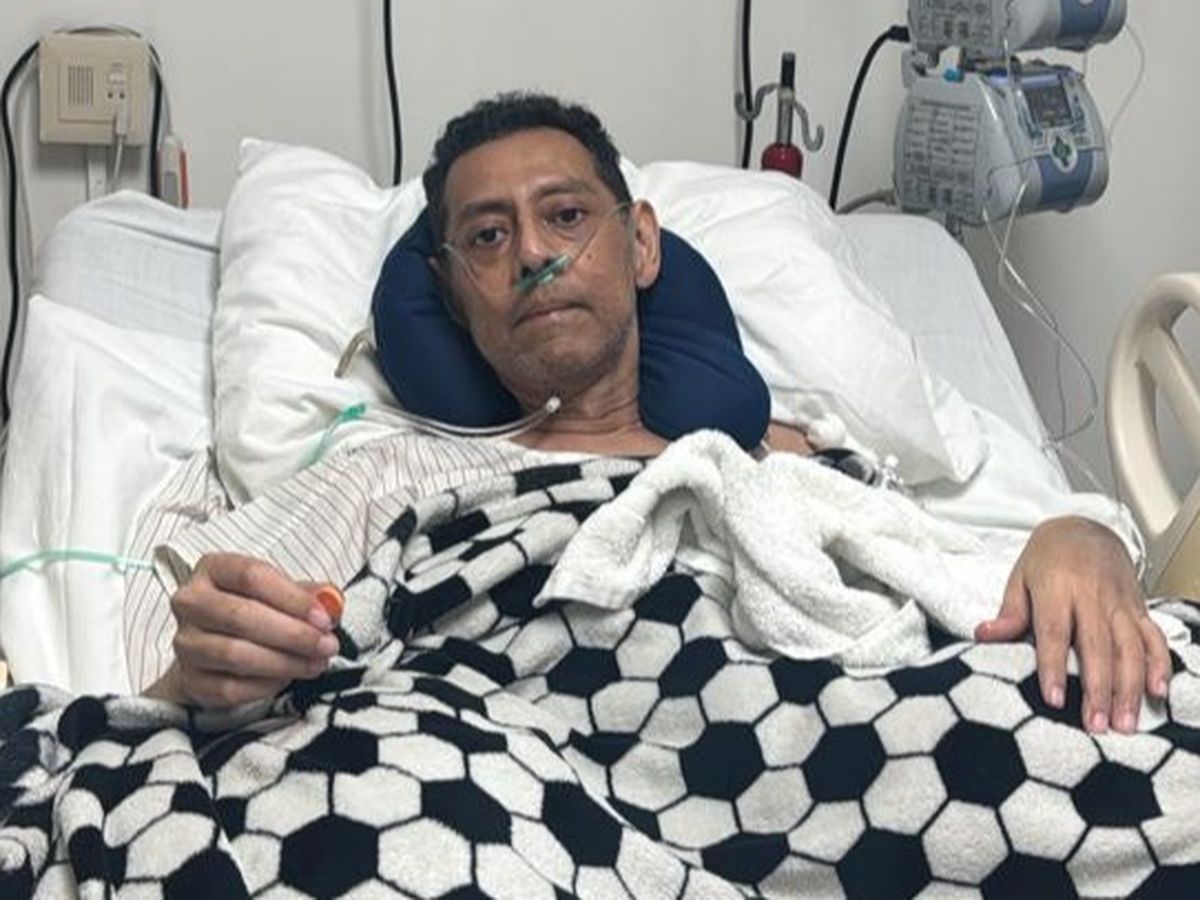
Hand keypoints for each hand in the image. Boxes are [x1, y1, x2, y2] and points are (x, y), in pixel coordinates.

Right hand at [144, 553, 338, 708]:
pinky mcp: (189, 679)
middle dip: (293, 634)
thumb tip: (330, 602)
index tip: (324, 618)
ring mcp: (185, 642)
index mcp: (213, 568)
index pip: (252, 576)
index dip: (293, 598)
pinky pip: (229, 688)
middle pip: (241, 616)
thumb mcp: (281, 590)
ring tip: (315, 663)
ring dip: (284, 662)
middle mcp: (190, 602)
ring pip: (235, 655)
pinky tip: (288, 677)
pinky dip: (265, 685)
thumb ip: (309, 593)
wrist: (217, 644)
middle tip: (326, 645)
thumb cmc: (255, 608)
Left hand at [975, 516, 1170, 733]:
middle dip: (1099, 689)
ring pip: (1129, 647)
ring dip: (1129, 687)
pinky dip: (1159, 664)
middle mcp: (1092, 596)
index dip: (1054, 667)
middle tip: (1096, 726)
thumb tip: (983, 636)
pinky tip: (1156, 691)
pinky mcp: (1138, 607)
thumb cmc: (1046, 559)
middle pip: (1097, 646)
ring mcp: (1119, 602)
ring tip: (1124, 722)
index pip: (1055, 632)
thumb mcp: (1020, 577)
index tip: (1055, 699)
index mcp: (1057, 588)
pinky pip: (1153, 637)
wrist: (1084, 528)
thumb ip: (1009, 612)